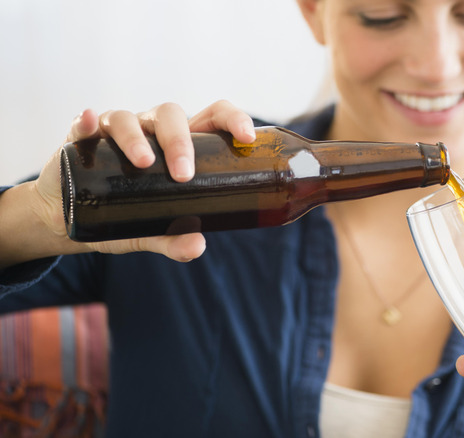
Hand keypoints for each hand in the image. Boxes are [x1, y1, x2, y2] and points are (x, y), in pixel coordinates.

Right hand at [30, 100, 256, 262]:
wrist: (70, 217)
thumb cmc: (123, 214)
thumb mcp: (150, 232)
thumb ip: (173, 239)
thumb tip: (197, 246)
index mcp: (178, 144)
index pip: (212, 118)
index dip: (232, 119)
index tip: (246, 137)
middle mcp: (150, 130)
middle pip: (170, 116)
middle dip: (179, 142)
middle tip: (183, 175)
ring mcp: (115, 131)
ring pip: (128, 119)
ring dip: (137, 138)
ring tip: (144, 163)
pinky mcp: (80, 137)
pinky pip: (82, 122)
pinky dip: (86, 121)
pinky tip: (90, 125)